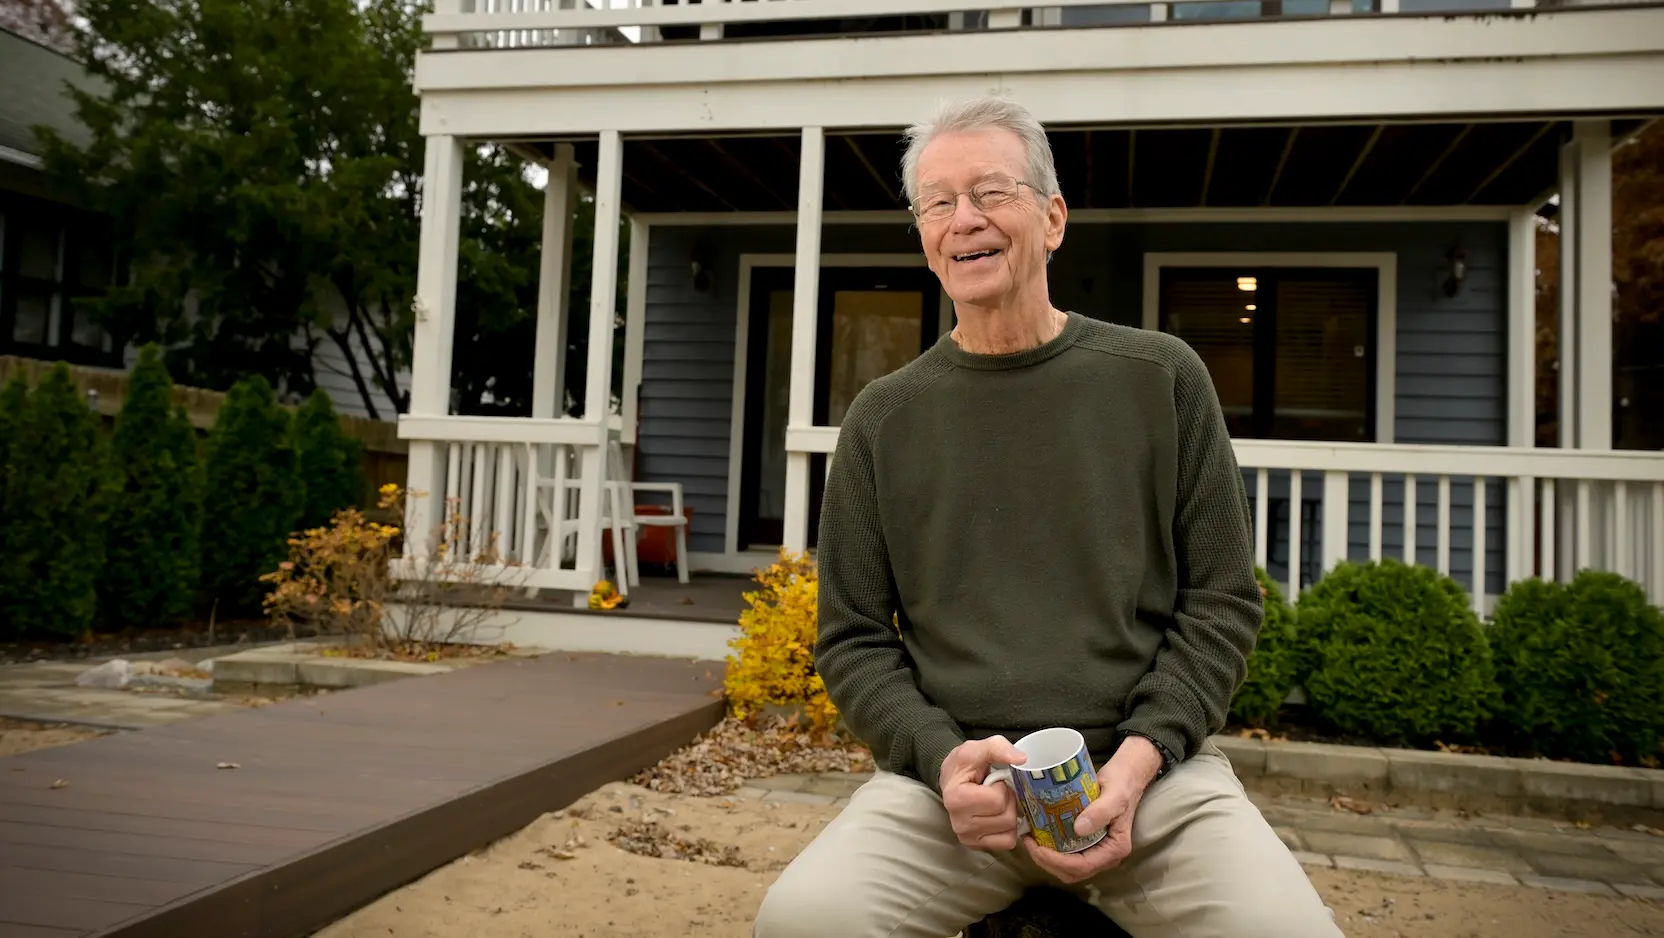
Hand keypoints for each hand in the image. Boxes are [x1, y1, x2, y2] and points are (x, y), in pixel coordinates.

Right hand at [939, 736, 1027, 851]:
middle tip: (998, 791)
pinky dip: (1008, 829)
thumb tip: (1022, 759)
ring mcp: (967, 837)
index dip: (1002, 787)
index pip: (998, 801)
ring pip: (1010, 832)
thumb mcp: (978, 748)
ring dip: (1009, 814)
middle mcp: (960, 824)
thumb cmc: (964, 765)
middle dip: (1008, 801)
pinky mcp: (976, 845)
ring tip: (997, 803)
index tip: (993, 781)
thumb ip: (998, 748)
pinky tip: (999, 816)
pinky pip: (1006, 843)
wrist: (951, 779)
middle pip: (1006, 819)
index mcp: (957, 799)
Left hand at [1022, 735, 1163, 883]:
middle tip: (1029, 844)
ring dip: (1048, 859)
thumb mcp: (1114, 796)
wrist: (1127, 776)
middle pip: (1074, 872)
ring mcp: (1098, 850)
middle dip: (1048, 863)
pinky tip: (1040, 835)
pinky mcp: (1089, 842)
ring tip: (1031, 840)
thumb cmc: (1122, 784)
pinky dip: (1053, 850)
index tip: (1038, 849)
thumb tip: (1078, 830)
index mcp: (1115, 848)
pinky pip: (1069, 854)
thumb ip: (1100, 812)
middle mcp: (1106, 855)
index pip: (1084, 866)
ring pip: (1069, 867)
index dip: (1058, 862)